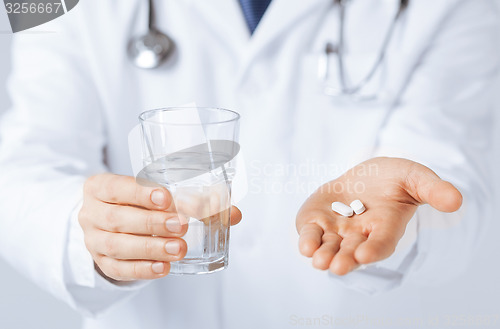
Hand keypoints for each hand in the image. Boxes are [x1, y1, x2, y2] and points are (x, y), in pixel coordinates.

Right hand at [79, 173, 241, 280]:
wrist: (109, 220)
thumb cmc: (137, 202)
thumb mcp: (154, 194)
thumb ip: (194, 200)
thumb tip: (233, 213)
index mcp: (100, 187)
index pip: (115, 187)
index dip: (139, 193)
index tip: (166, 198)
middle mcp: (91, 213)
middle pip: (117, 218)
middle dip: (151, 223)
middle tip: (181, 226)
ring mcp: (94, 240)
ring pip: (118, 246)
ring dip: (150, 248)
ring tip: (178, 249)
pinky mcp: (103, 262)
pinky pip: (120, 269)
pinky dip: (143, 269)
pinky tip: (163, 268)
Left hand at [296, 157, 461, 275]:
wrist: (364, 177)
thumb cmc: (393, 179)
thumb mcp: (414, 177)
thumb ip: (432, 189)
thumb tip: (456, 200)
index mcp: (385, 228)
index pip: (381, 243)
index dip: (374, 249)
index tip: (365, 255)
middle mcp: (359, 236)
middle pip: (352, 252)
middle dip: (345, 259)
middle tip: (337, 266)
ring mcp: (336, 231)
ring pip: (329, 247)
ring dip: (323, 254)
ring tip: (319, 260)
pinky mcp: (316, 223)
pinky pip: (311, 234)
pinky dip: (307, 240)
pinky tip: (305, 245)